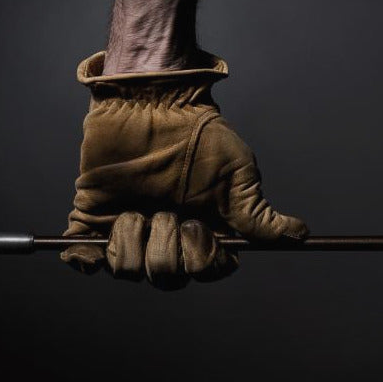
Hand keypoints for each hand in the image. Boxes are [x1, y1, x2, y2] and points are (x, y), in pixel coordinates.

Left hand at [62, 51, 307, 287]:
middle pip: (166, 278)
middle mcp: (166, 237)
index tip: (198, 228)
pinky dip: (84, 259)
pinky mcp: (94, 218)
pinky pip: (83, 258)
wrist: (151, 103)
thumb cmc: (200, 136)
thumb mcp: (237, 173)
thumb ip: (258, 212)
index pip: (206, 271)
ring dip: (132, 240)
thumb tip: (298, 235)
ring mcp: (130, 229)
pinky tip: (92, 247)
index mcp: (203, 231)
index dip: (202, 259)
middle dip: (166, 248)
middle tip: (166, 211)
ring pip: (128, 271)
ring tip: (134, 208)